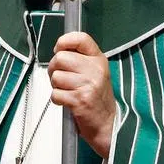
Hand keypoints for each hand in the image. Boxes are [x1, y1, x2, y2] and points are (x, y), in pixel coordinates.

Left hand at [48, 32, 115, 157]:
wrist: (109, 124)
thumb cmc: (98, 99)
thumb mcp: (95, 73)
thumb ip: (80, 59)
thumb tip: (58, 51)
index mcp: (99, 60)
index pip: (81, 38)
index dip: (64, 41)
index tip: (59, 49)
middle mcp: (95, 70)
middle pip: (60, 58)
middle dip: (54, 69)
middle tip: (61, 78)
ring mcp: (88, 85)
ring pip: (56, 77)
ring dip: (56, 86)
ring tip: (67, 92)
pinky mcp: (80, 100)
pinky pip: (56, 94)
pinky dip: (57, 100)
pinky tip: (68, 102)